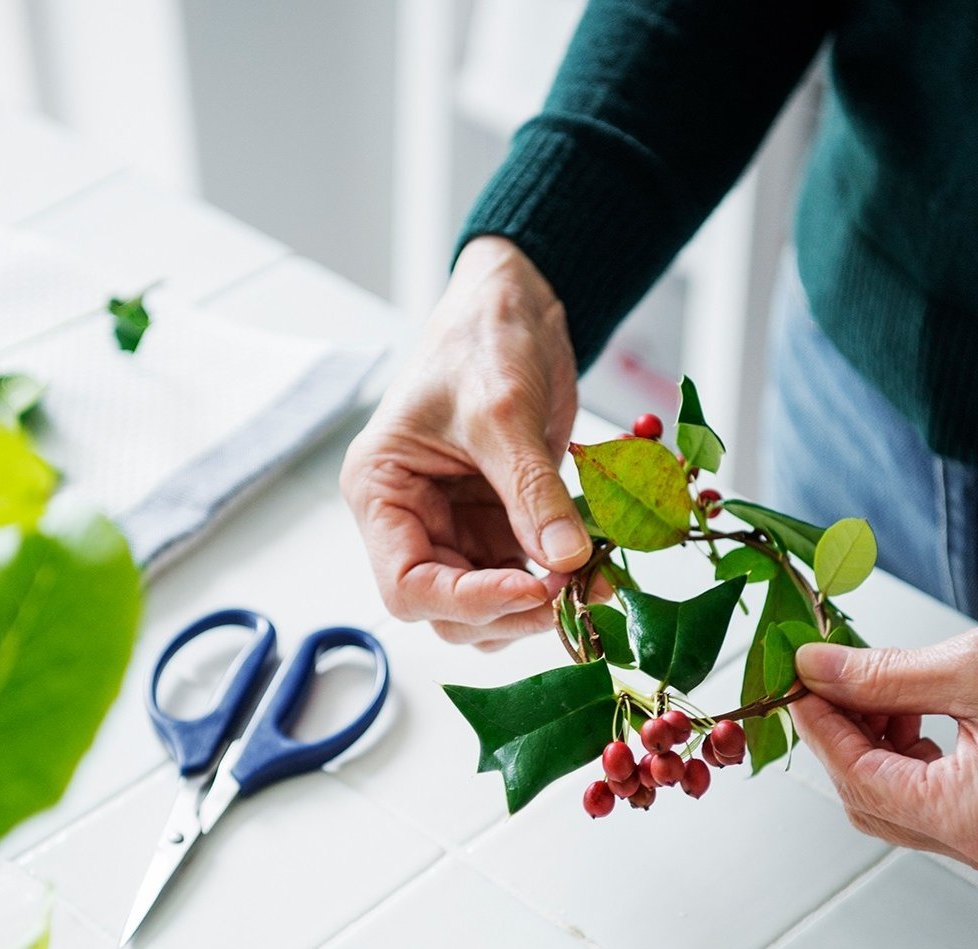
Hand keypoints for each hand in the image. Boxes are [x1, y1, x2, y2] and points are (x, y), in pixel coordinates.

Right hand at [341, 236, 591, 649]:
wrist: (515, 307)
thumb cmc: (482, 340)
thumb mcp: (504, 414)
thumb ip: (532, 491)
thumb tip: (565, 561)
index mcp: (381, 493)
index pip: (407, 585)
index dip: (467, 601)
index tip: (532, 589)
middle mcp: (410, 521)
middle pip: (447, 609)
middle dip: (508, 611)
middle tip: (570, 593)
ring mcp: (455, 528)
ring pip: (488, 607)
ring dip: (536, 607)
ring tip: (589, 582)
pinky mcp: (498, 524)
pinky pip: (524, 577)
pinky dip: (558, 582)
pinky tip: (596, 570)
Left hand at [792, 595, 977, 885]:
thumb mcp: (973, 664)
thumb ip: (879, 677)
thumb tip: (814, 672)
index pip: (861, 781)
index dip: (821, 730)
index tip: (797, 685)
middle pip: (874, 804)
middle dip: (843, 740)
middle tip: (828, 683)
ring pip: (900, 806)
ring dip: (874, 749)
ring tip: (876, 691)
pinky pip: (936, 803)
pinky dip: (909, 759)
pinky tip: (908, 712)